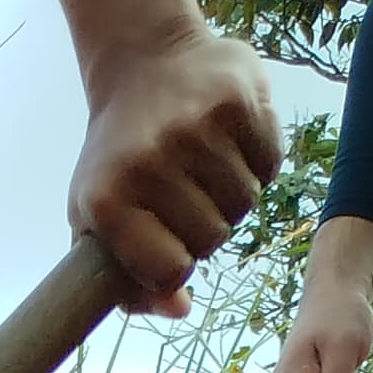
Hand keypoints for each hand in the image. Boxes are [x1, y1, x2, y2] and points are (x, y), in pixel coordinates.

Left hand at [69, 21, 279, 308]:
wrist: (142, 63)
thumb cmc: (119, 158)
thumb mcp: (101, 222)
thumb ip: (130, 281)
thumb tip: (180, 309)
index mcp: (109, 200)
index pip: (171, 270)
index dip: (177, 263)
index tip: (169, 243)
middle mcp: (150, 162)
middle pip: (212, 239)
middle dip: (205, 228)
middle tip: (187, 196)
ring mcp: (196, 127)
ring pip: (244, 204)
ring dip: (232, 196)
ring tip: (206, 168)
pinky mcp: (239, 97)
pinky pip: (271, 164)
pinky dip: (258, 162)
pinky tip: (230, 142)